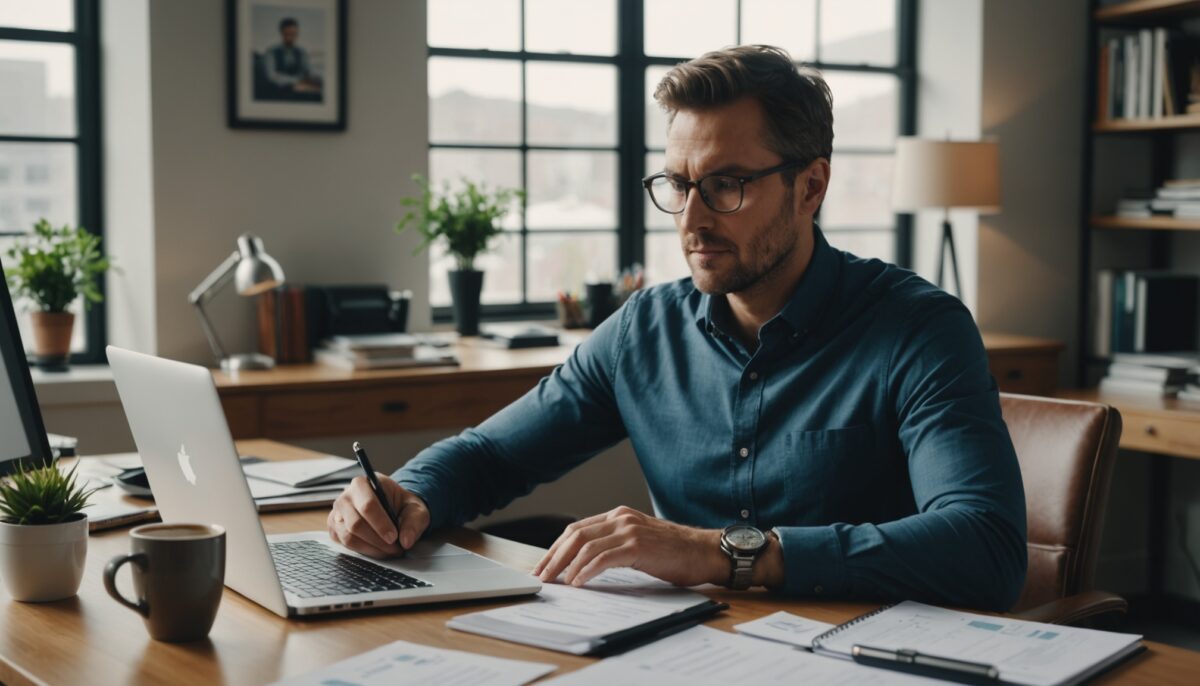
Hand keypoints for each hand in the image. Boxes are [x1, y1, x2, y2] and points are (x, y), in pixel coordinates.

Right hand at [327, 475, 429, 557]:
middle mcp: (345, 497)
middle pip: (355, 524)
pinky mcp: (334, 529)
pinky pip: (345, 545)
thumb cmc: (400, 505)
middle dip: (377, 540)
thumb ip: (414, 522)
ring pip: (348, 537)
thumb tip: (406, 541)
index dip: (381, 524)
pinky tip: (378, 549)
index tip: (394, 537)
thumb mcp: (415, 508)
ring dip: (372, 548)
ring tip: (389, 550)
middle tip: (395, 548)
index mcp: (363, 484)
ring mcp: (336, 514)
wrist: (391, 507)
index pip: (367, 505)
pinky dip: (364, 551)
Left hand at [531, 506, 726, 587]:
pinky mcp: (638, 546)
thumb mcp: (640, 542)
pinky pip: (603, 558)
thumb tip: (586, 565)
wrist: (706, 552)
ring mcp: (629, 530)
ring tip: (556, 582)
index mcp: (619, 516)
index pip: (577, 529)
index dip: (556, 548)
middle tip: (542, 576)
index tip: (544, 565)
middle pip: (575, 535)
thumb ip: (615, 546)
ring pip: (585, 545)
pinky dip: (586, 571)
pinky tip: (578, 582)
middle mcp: (621, 518)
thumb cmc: (676, 552)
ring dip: (565, 566)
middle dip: (554, 557)